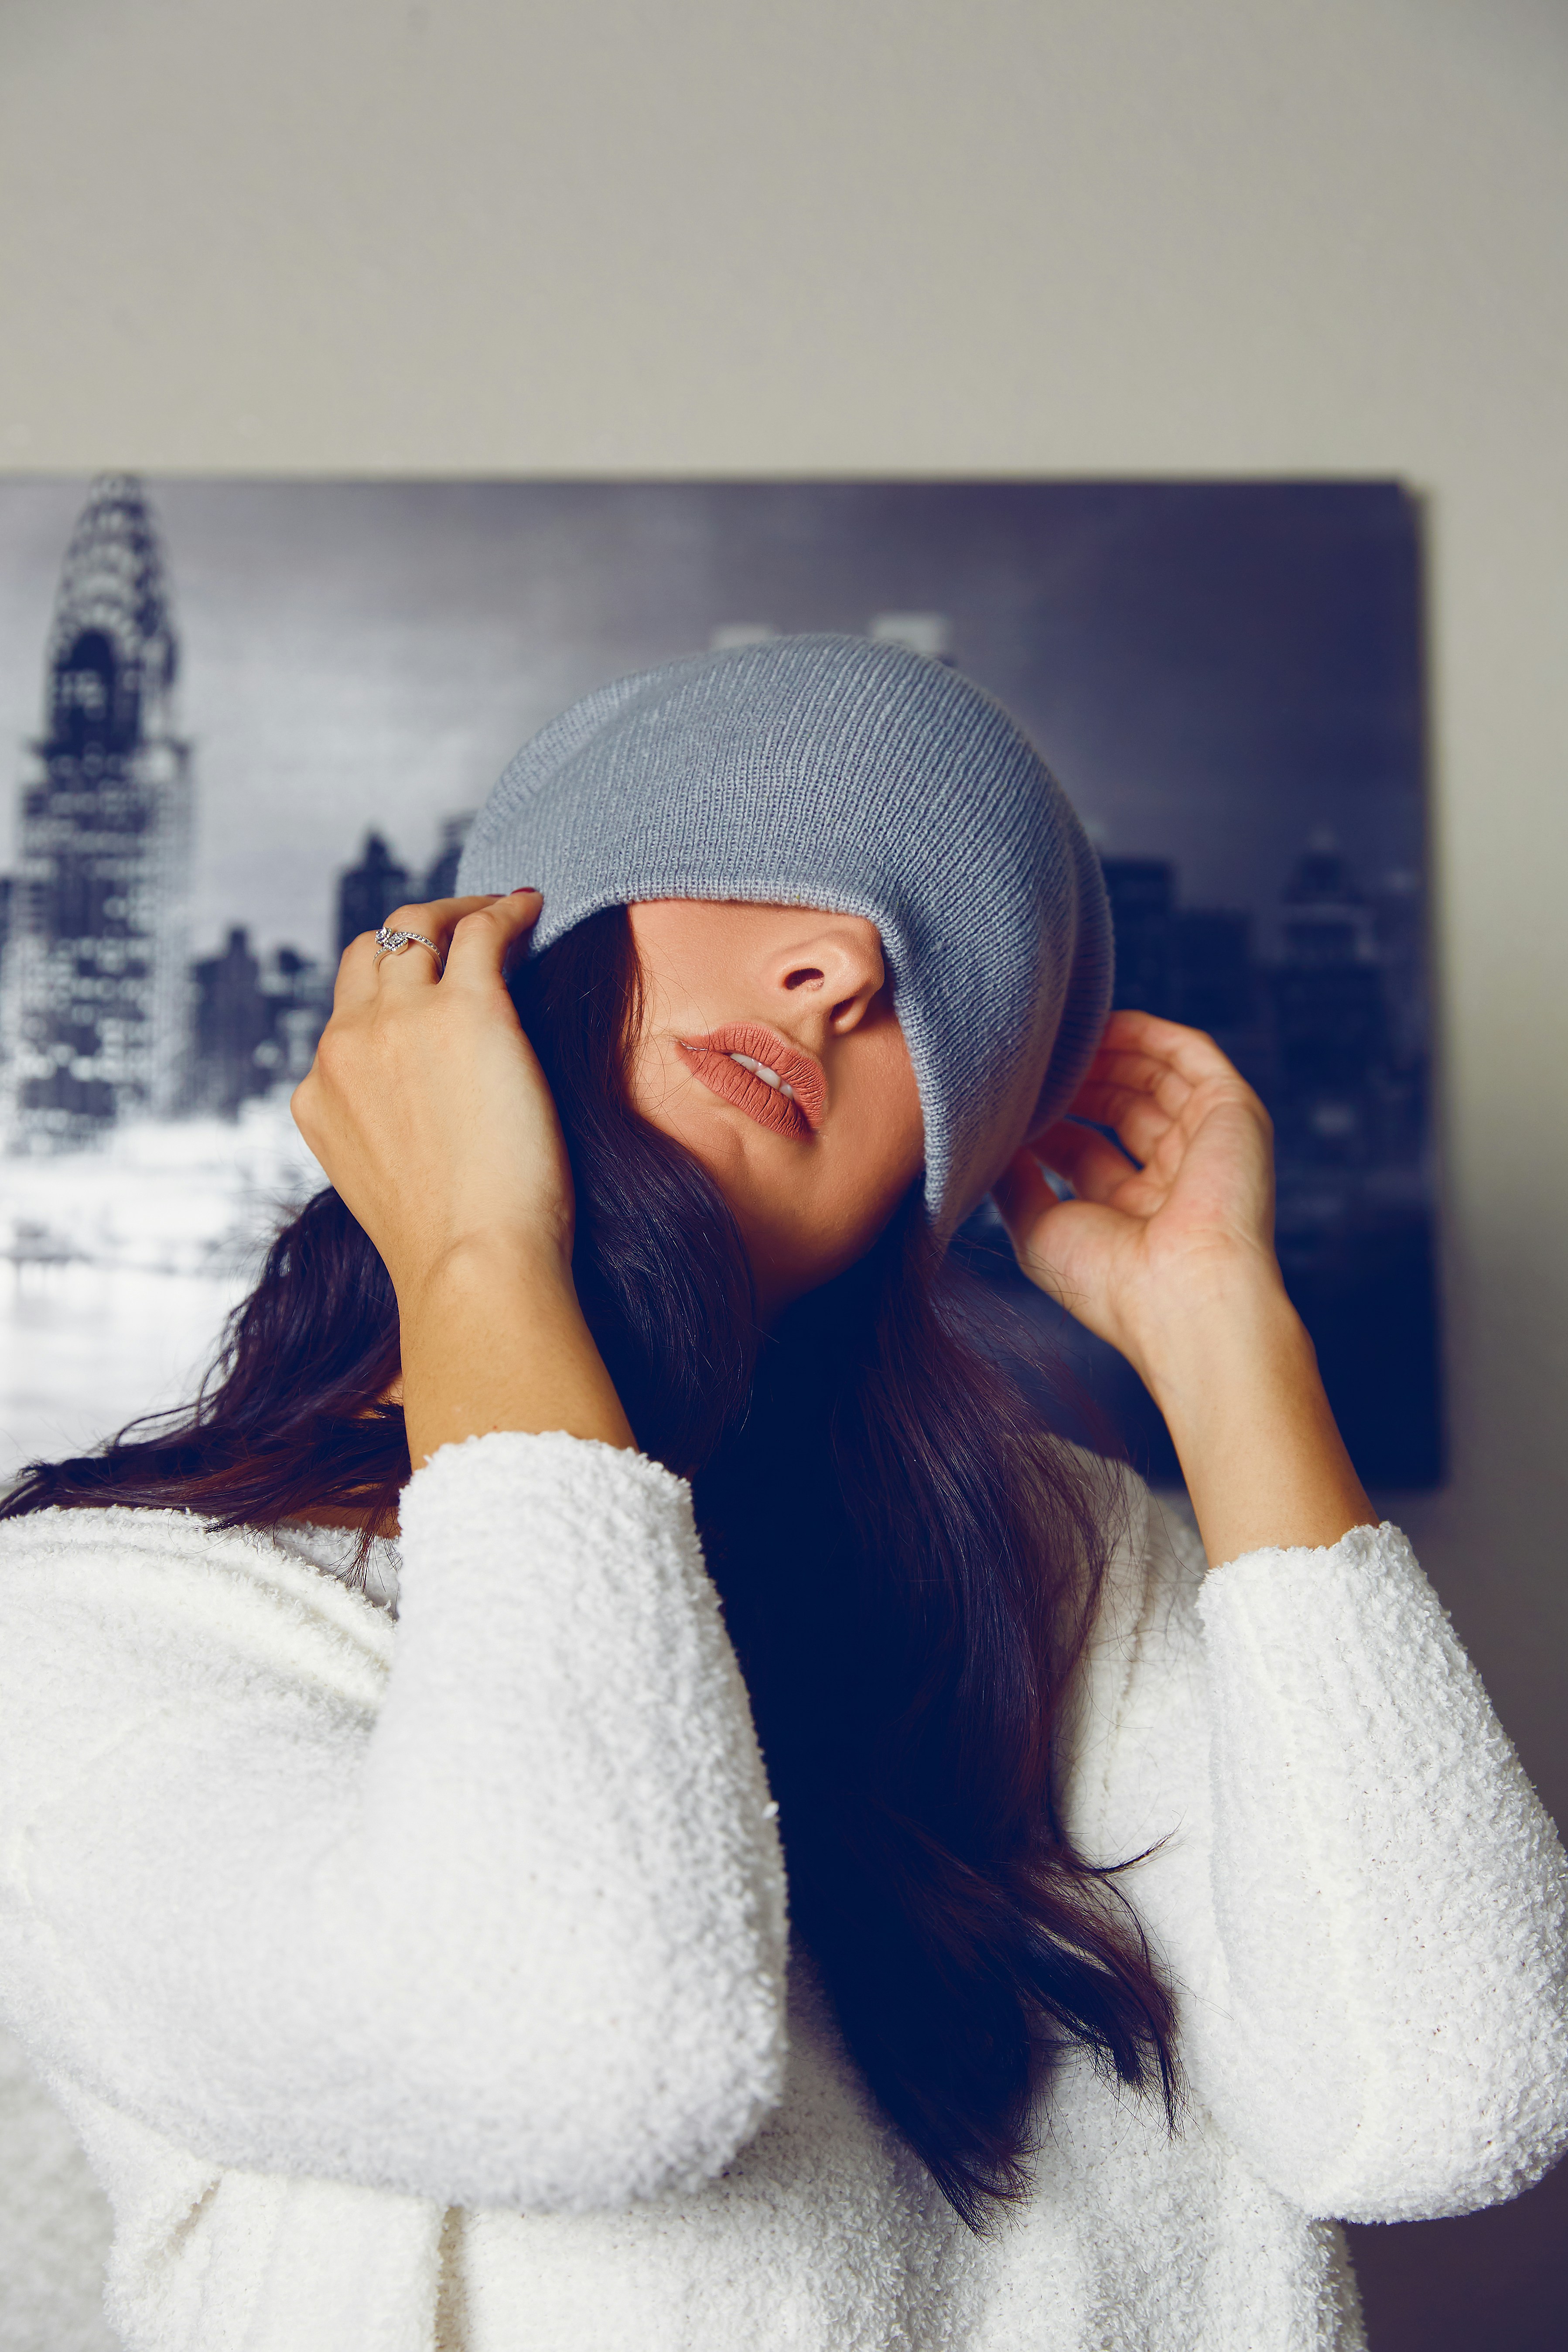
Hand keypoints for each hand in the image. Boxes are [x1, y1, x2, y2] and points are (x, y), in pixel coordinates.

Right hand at [292, 892, 569, 1301]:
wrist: (470, 1266)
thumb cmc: (451, 1248)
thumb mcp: (384, 1183)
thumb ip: (384, 1131)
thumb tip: (431, 1108)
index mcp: (318, 1094)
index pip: (346, 1017)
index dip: (390, 992)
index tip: (431, 985)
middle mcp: (345, 1048)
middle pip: (369, 956)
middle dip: (412, 932)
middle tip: (463, 924)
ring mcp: (400, 1022)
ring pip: (416, 927)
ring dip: (457, 910)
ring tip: (501, 908)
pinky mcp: (467, 1010)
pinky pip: (481, 932)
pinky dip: (504, 909)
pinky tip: (531, 906)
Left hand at [994, 1009, 1373, 1565]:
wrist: (1186, 1299)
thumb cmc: (1111, 1283)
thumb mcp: (1039, 1229)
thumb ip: (1013, 1178)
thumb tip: (990, 1135)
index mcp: (1131, 1213)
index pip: (1084, 1147)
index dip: (1045, 1118)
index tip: (1004, 1097)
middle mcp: (1172, 1178)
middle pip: (1120, 1105)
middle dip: (1075, 1077)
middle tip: (1030, 1056)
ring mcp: (1207, 1144)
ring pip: (1155, 1076)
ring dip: (1107, 1050)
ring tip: (1058, 1034)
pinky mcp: (1234, 1115)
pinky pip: (1191, 1057)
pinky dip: (1149, 1034)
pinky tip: (1103, 1022)